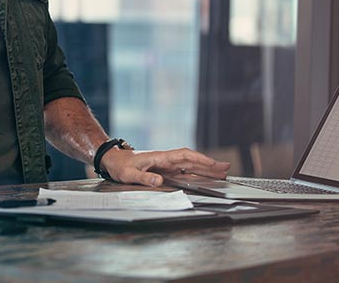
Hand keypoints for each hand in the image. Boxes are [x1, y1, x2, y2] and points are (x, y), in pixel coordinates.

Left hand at [100, 147, 229, 186]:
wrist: (112, 160)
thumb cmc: (120, 166)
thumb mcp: (129, 174)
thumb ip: (144, 177)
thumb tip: (159, 181)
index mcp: (160, 157)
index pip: (184, 156)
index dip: (199, 159)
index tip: (212, 163)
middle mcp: (166, 160)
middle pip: (191, 160)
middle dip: (208, 164)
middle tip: (226, 167)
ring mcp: (166, 165)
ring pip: (190, 166)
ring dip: (205, 168)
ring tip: (222, 172)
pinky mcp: (164, 171)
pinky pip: (183, 172)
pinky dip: (195, 174)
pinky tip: (204, 177)